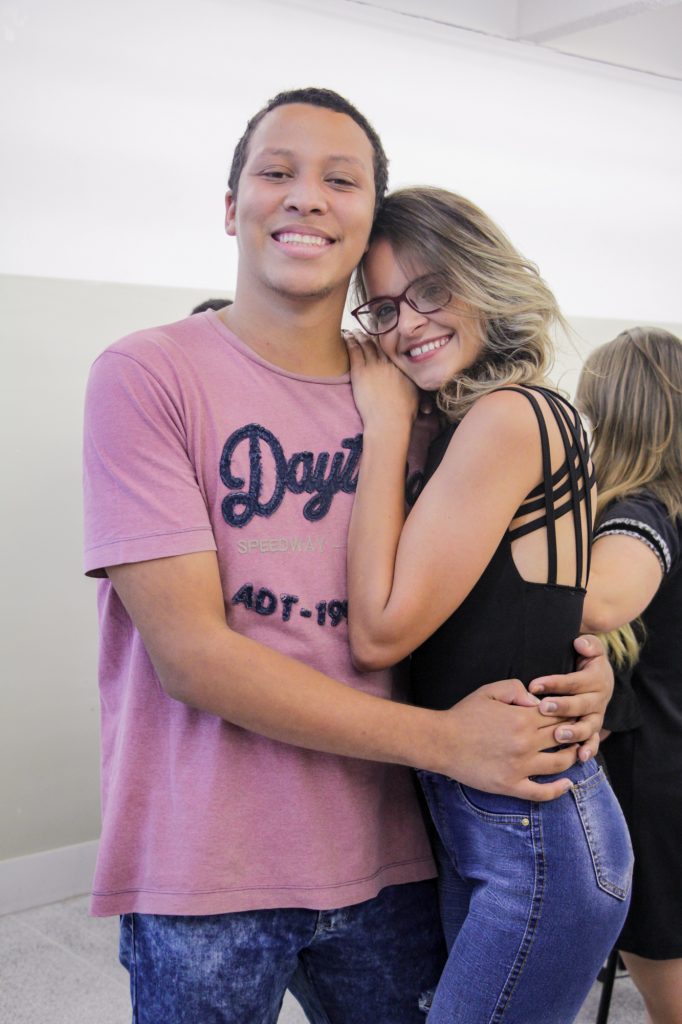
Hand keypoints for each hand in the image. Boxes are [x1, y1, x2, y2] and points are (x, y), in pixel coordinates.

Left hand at [344, 330, 417, 430]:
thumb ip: (413, 382)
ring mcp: (374, 366)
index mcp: (402, 366)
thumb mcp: (415, 394)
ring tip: (353, 331)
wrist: (389, 421)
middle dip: (370, 335)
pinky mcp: (360, 373)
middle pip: (378, 343)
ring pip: (365, 345)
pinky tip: (346, 335)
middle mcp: (388, 363)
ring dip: (358, 336)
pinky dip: (350, 341)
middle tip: (364, 329)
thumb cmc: (403, 413)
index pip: (392, 348)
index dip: (385, 340)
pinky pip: (354, 352)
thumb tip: (415, 379)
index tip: (380, 335)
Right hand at [433, 679, 577, 800]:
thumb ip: (517, 689)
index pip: (559, 716)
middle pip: (563, 738)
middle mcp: (526, 743)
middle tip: (581, 731)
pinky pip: (542, 792)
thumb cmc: (464, 714)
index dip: (570, 714)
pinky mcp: (511, 785)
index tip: (574, 714)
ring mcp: (520, 767)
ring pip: (560, 764)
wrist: (442, 741)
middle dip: (575, 733)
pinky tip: (568, 784)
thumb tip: (539, 702)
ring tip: (577, 753)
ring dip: (573, 757)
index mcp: (523, 718)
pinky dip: (559, 790)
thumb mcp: (489, 690)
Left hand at [528, 635, 612, 761]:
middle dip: (562, 707)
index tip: (534, 684)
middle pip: (580, 705)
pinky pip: (594, 742)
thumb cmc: (587, 661)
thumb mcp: (591, 648)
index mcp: (596, 679)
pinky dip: (588, 750)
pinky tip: (579, 757)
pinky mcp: (594, 730)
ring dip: (574, 732)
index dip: (554, 683)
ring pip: (588, 726)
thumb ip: (589, 644)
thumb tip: (580, 642)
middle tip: (543, 708)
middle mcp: (598, 699)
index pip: (574, 681)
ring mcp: (596, 716)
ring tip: (558, 735)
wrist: (601, 677)